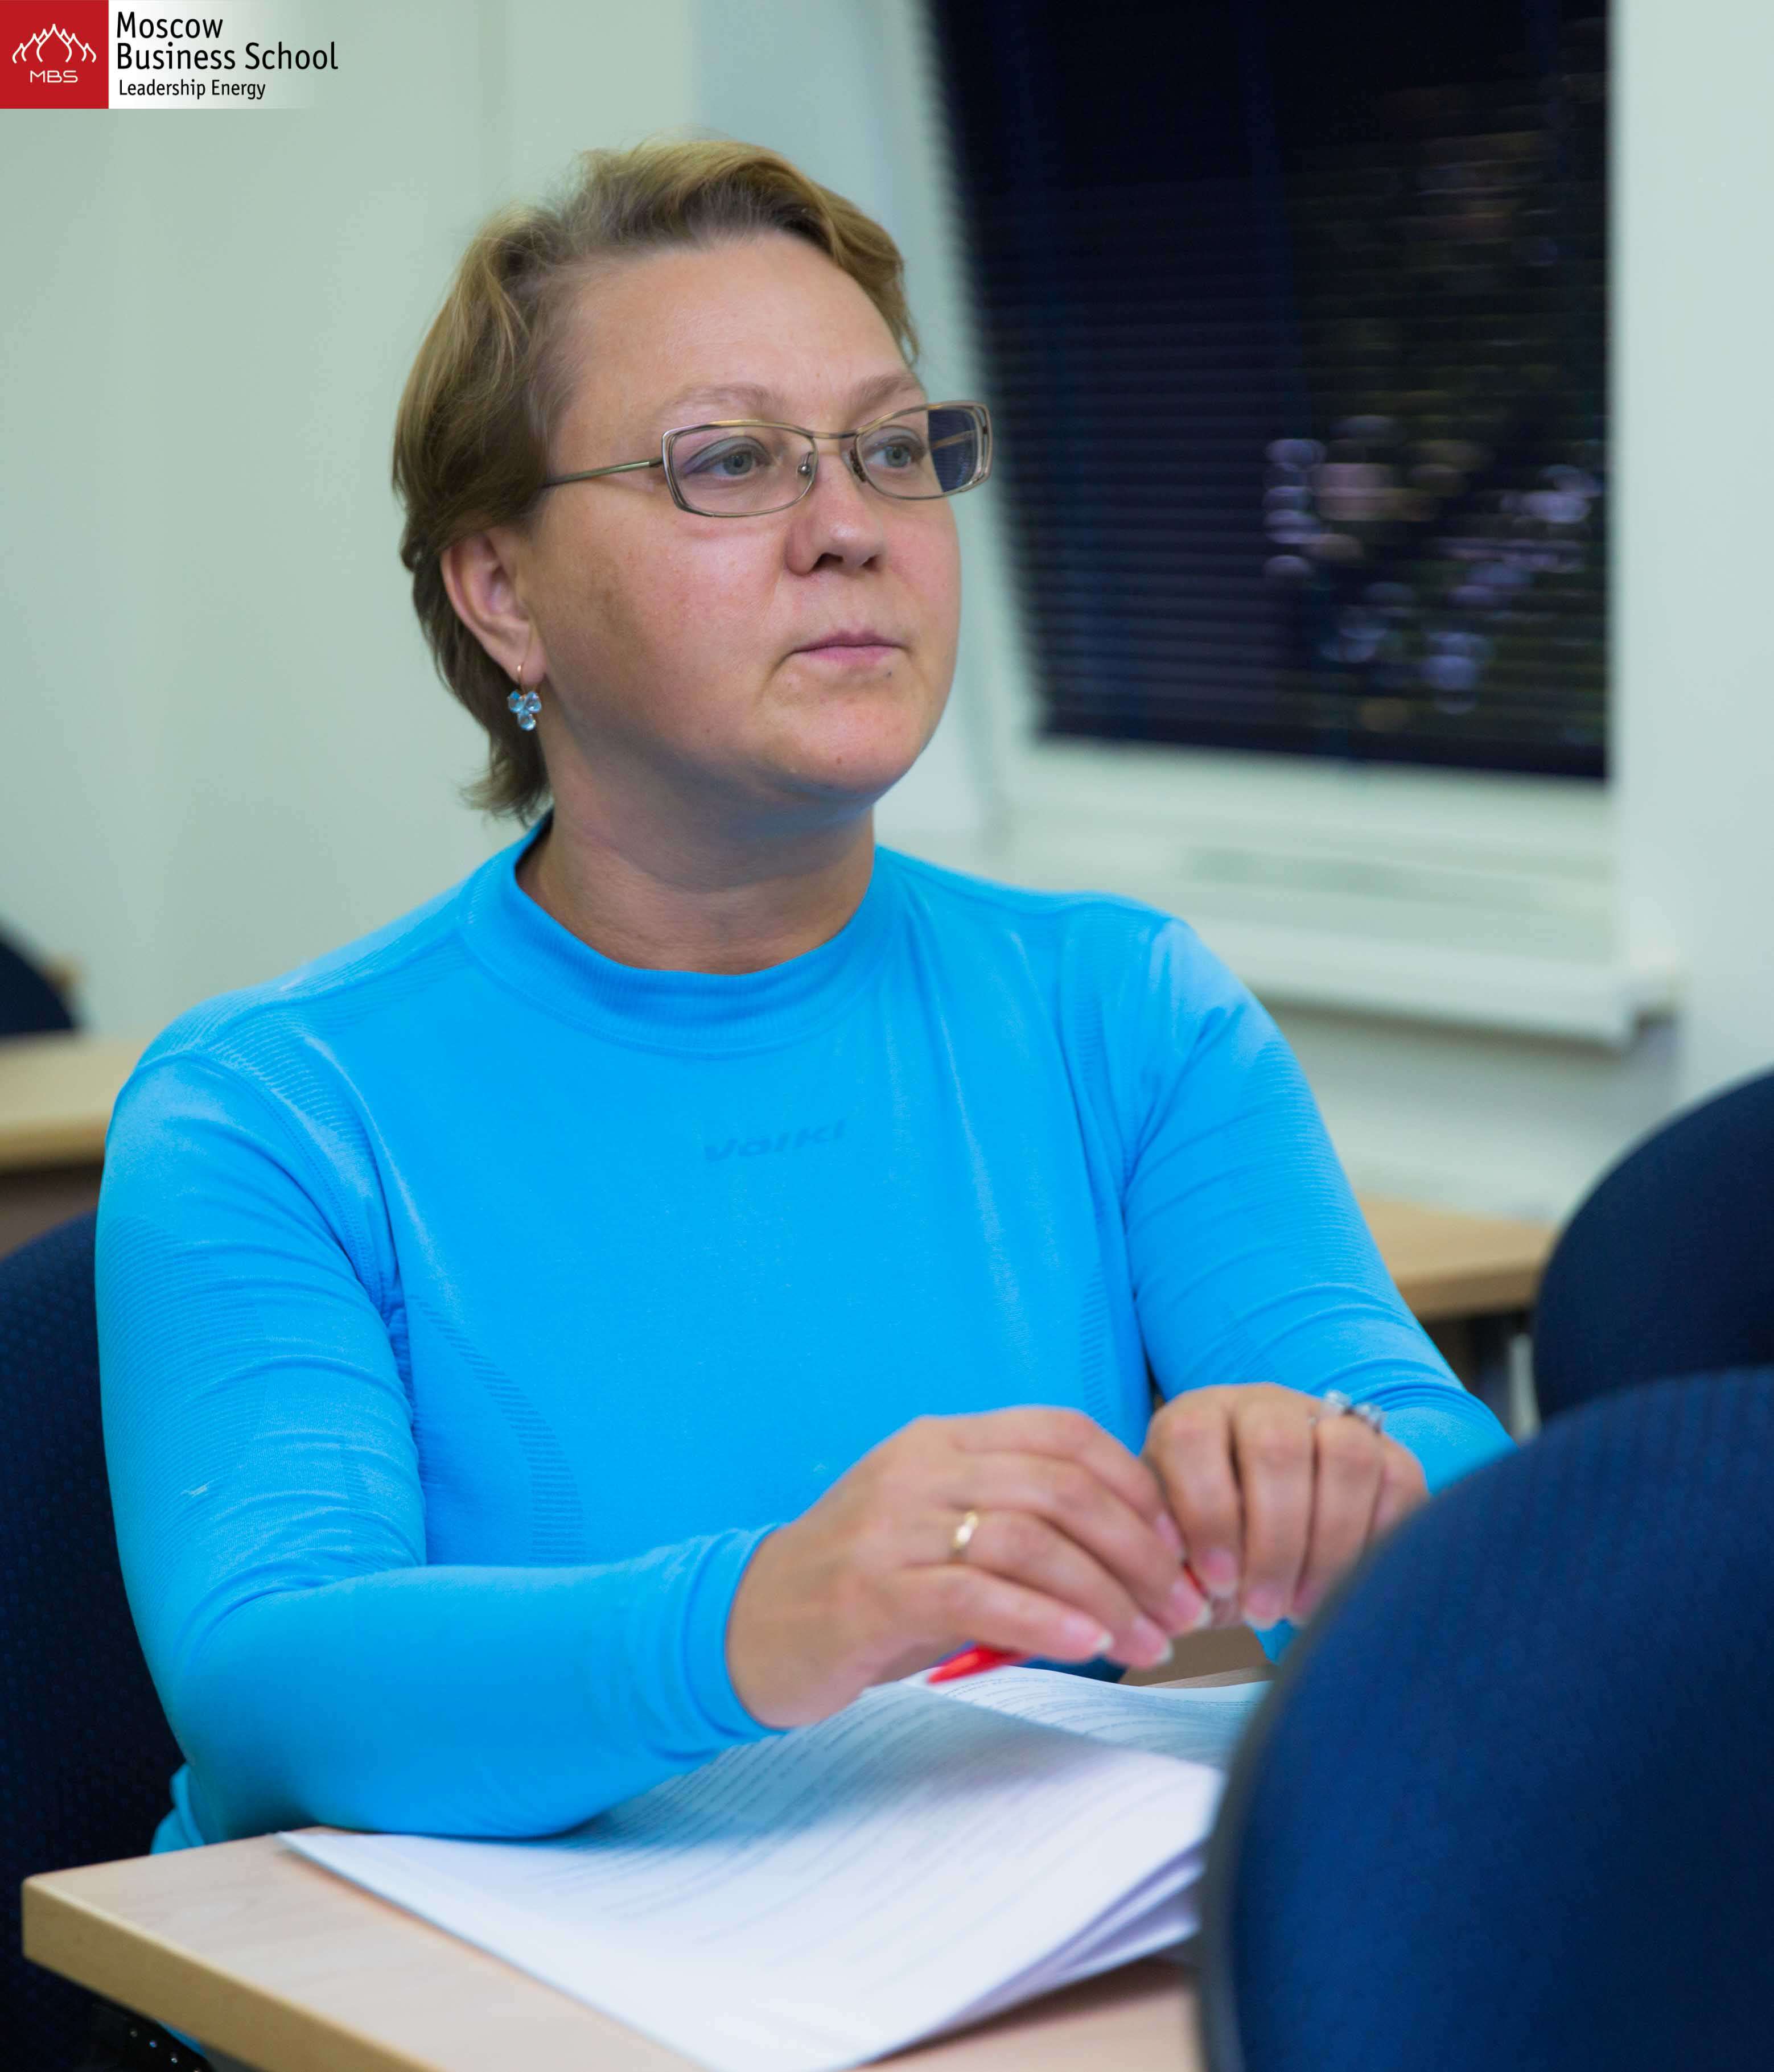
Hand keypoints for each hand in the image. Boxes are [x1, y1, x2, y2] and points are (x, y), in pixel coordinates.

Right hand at [725, 1409, 1212, 1728]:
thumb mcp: (944, 1535)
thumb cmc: (869, 1587)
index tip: (1179, 1546)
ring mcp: (893, 1524)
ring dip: (1107, 1595)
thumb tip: (1138, 1560)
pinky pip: (979, 1593)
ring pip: (1030, 1538)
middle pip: (1060, 1487)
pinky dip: (1045, 1618)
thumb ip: (1021, 1529)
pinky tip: (1088, 1646)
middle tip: (1185, 1610)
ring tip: (1151, 1644)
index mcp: (943, 1439)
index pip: (1062, 1434)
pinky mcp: (872, 1589)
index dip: (1135, 1485)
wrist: (749, 1626)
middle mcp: (921, 1466)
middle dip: (1140, 1551)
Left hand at [1142, 1384, 1426, 1629]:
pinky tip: (1349, 1588)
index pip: (1193, 1438)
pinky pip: (1398, 1479)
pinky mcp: (1384, 1449)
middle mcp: (1261, 1406)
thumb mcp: (1175, 1556)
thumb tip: (1187, 1587)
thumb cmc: (1207, 1555)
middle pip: (1276, 1446)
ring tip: (1304, 1608)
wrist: (1259, 1550)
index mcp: (1195, 1419)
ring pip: (1346, 1455)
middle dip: (1274, 1543)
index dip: (1206, 1513)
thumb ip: (1170, 1562)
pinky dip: (1378, 1541)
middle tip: (1263, 1611)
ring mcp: (1328, 1420)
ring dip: (1330, 1545)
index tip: (1217, 1582)